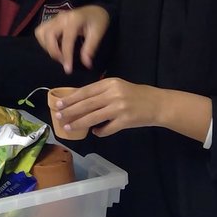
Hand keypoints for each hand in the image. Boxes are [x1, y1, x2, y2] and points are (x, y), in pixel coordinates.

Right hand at [35, 6, 108, 73]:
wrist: (95, 10)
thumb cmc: (97, 21)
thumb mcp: (98, 34)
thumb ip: (90, 48)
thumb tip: (86, 64)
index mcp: (74, 20)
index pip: (66, 40)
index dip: (66, 56)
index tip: (68, 70)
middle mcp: (61, 17)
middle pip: (48, 35)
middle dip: (54, 52)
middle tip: (63, 61)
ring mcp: (54, 18)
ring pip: (41, 33)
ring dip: (47, 47)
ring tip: (59, 54)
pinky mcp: (51, 21)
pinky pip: (41, 31)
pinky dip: (44, 42)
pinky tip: (55, 46)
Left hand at [51, 78, 165, 136]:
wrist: (159, 104)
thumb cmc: (137, 95)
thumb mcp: (119, 87)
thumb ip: (101, 92)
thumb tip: (79, 101)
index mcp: (110, 83)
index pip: (85, 91)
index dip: (70, 99)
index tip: (58, 104)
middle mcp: (114, 94)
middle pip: (86, 104)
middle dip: (69, 111)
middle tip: (58, 117)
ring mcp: (120, 108)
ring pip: (93, 117)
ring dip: (79, 123)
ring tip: (68, 127)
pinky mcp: (125, 121)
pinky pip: (107, 128)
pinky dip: (99, 131)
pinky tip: (94, 132)